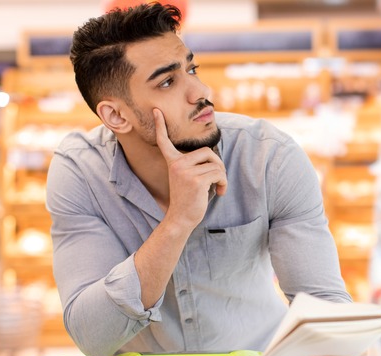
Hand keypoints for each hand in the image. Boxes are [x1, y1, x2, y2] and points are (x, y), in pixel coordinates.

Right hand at [153, 108, 226, 227]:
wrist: (181, 219)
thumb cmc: (188, 199)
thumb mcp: (189, 178)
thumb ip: (196, 164)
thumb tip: (214, 155)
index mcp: (173, 162)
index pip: (165, 142)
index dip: (160, 126)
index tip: (156, 111)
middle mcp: (177, 164)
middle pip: (207, 151)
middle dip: (218, 164)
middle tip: (219, 178)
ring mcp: (186, 172)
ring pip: (216, 164)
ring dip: (222, 176)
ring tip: (218, 187)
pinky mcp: (196, 180)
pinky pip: (219, 174)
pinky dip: (223, 182)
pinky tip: (220, 192)